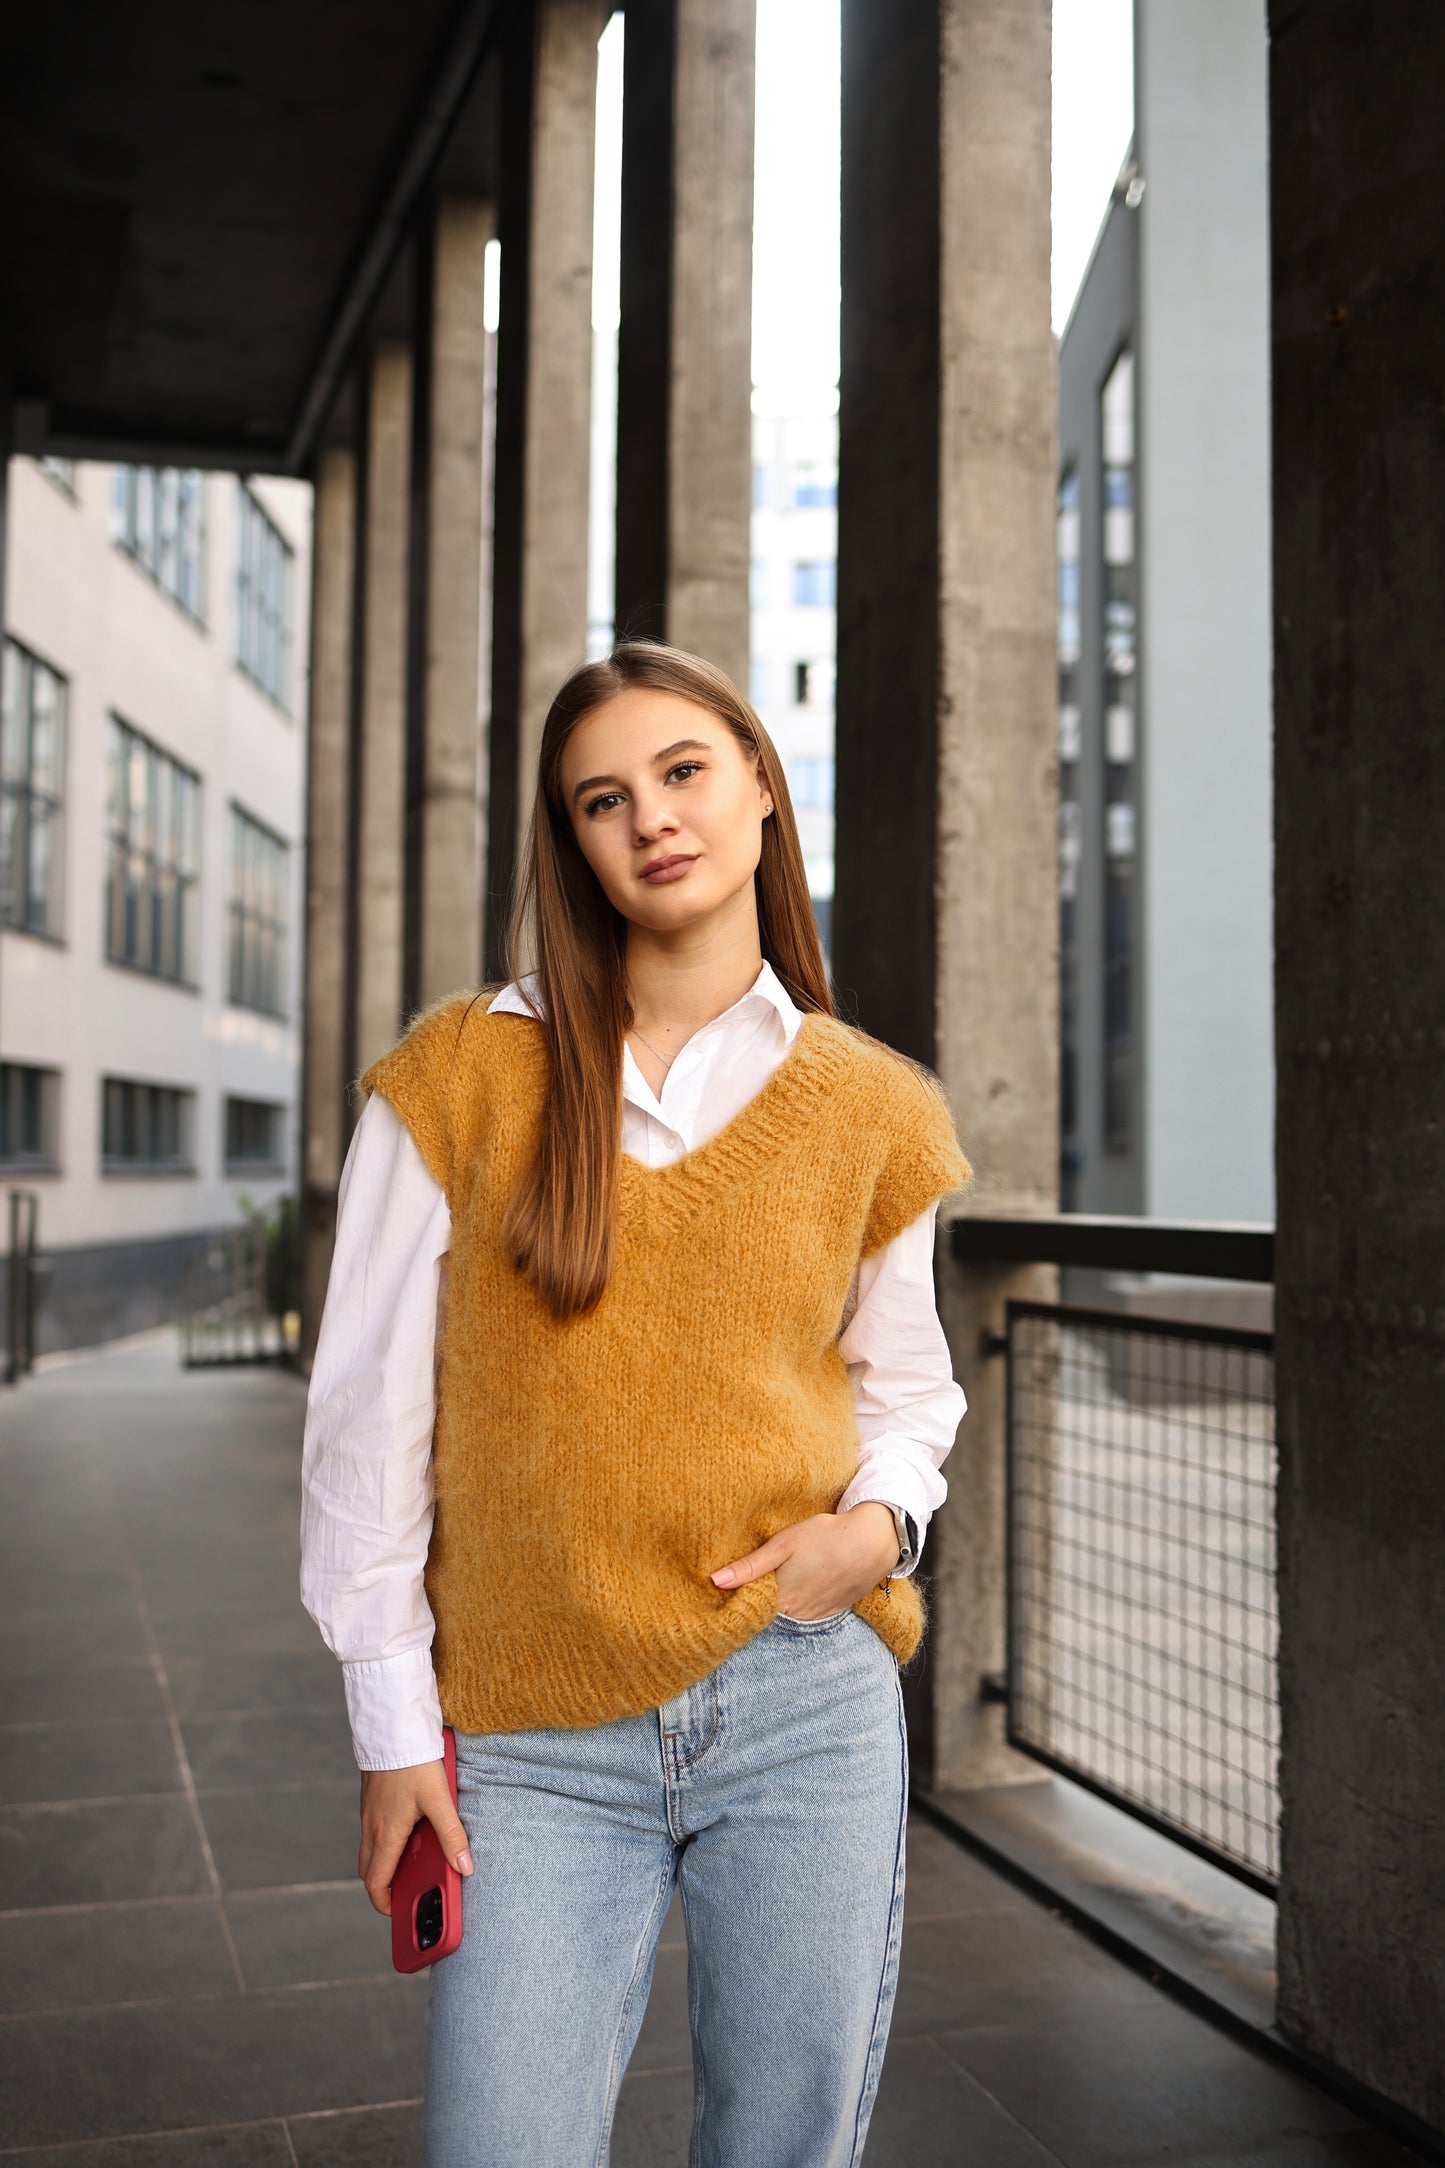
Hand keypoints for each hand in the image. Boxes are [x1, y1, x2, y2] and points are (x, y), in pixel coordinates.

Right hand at [358, 1759, 473, 1915]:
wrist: (392, 1728)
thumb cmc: (414, 1764)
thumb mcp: (439, 1800)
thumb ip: (452, 1835)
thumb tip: (465, 1867)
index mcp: (386, 1835)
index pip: (375, 1883)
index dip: (384, 1903)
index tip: (397, 1910)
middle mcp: (371, 1827)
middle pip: (368, 1870)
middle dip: (382, 1886)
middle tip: (403, 1891)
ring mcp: (368, 1812)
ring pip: (368, 1849)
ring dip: (383, 1862)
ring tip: (408, 1862)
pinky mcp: (370, 1798)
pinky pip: (371, 1829)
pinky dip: (383, 1841)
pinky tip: (406, 1828)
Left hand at [710, 1503, 900, 1621]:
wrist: (872, 1541)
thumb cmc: (825, 1536)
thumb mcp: (783, 1544)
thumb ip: (750, 1566)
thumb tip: (715, 1581)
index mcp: (780, 1597)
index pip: (750, 1610)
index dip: (739, 1602)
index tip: (727, 1591)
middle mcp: (796, 1613)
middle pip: (768, 1615)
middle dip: (758, 1605)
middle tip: (750, 1587)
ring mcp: (816, 1616)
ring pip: (788, 1617)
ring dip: (780, 1607)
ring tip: (779, 1585)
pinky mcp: (831, 1612)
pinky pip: (807, 1616)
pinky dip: (799, 1607)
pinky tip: (801, 1588)